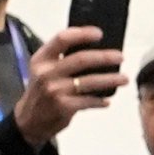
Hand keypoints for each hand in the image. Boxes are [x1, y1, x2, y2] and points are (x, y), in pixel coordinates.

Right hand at [7, 26, 124, 143]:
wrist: (29, 120)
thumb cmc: (41, 91)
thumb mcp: (43, 69)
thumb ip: (60, 58)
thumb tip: (95, 49)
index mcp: (42, 59)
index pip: (62, 39)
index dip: (83, 34)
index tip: (100, 33)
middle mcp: (46, 73)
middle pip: (81, 59)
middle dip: (105, 57)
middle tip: (120, 57)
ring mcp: (55, 90)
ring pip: (90, 81)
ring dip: (111, 79)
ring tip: (124, 78)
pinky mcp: (63, 107)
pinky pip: (89, 101)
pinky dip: (100, 100)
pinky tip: (107, 100)